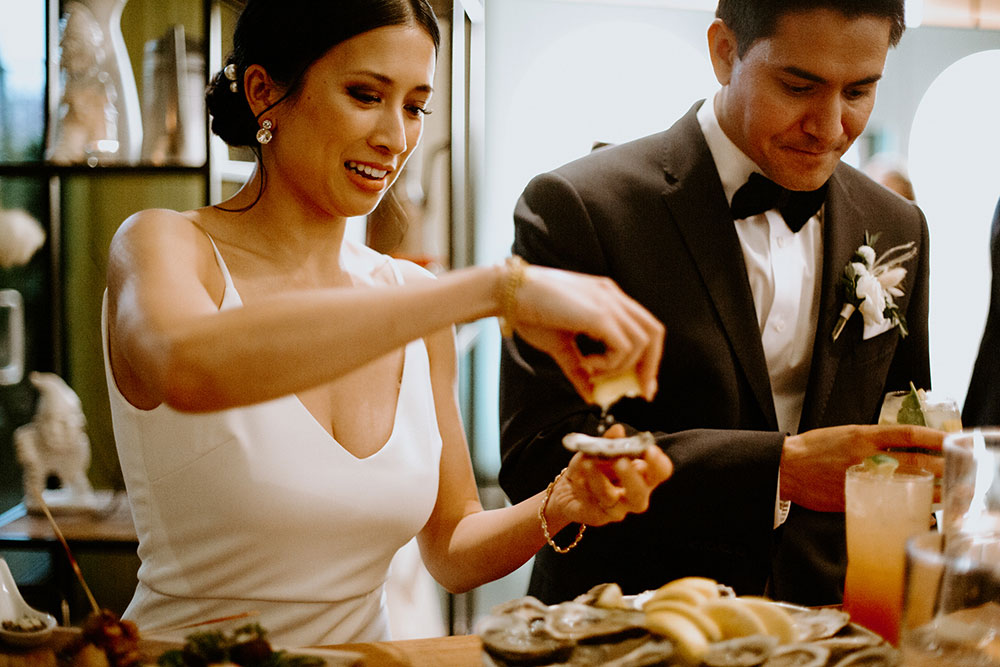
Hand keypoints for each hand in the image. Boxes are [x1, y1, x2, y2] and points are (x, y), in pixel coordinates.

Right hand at [509, 265, 663, 401]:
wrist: (508, 292)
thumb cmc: (529, 312)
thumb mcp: (559, 345)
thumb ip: (579, 368)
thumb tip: (591, 396)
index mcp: (607, 298)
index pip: (643, 327)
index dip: (648, 358)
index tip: (641, 386)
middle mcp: (613, 296)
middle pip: (654, 332)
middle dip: (649, 367)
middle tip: (639, 391)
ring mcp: (609, 302)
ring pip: (642, 343)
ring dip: (620, 367)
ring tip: (592, 372)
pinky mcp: (600, 314)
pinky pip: (624, 348)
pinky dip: (610, 364)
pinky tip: (587, 365)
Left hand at [546, 424, 672, 526]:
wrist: (568, 487)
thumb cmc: (591, 467)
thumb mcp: (598, 449)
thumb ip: (610, 441)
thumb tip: (618, 430)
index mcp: (641, 476)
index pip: (660, 473)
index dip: (658, 464)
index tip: (650, 450)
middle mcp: (633, 496)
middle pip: (640, 494)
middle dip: (631, 477)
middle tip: (620, 461)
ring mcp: (615, 510)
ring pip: (611, 499)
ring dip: (599, 479)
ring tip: (588, 463)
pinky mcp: (596, 517)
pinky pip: (591, 505)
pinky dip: (584, 488)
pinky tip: (577, 478)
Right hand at [780, 424, 944, 511]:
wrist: (786, 468)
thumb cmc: (813, 449)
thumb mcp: (844, 434)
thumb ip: (871, 441)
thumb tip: (899, 447)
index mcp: (862, 435)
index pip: (907, 433)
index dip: (933, 437)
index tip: (951, 440)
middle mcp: (866, 456)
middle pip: (915, 462)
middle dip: (942, 468)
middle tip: (961, 471)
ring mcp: (863, 479)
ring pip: (906, 485)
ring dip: (933, 491)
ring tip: (952, 494)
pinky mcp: (856, 498)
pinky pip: (889, 504)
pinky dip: (909, 508)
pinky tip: (924, 511)